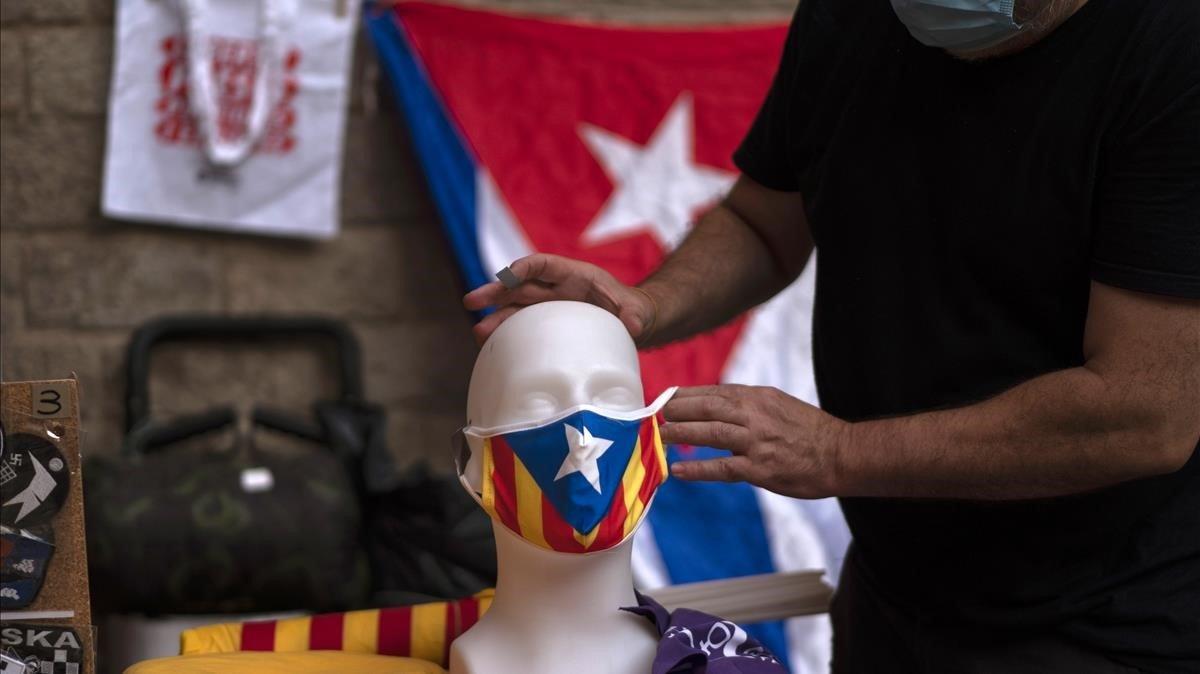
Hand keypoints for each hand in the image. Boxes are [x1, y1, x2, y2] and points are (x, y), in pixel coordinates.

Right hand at [462, 253, 655, 345]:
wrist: (632, 324)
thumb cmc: (634, 311)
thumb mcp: (638, 312)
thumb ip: (635, 316)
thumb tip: (634, 325)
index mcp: (574, 275)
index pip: (543, 265)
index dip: (523, 268)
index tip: (506, 276)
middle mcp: (556, 288)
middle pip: (520, 285)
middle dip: (495, 291)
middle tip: (470, 301)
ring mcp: (549, 307)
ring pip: (516, 308)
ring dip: (496, 318)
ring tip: (478, 333)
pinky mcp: (547, 327)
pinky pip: (522, 328)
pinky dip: (507, 335)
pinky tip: (492, 347)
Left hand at [661, 385, 847, 498]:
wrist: (842, 454)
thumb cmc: (811, 432)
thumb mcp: (779, 405)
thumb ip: (749, 406)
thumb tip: (718, 408)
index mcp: (758, 396)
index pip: (714, 391)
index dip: (686, 395)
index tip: (666, 399)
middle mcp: (755, 414)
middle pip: (706, 407)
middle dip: (676, 410)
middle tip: (653, 415)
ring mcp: (756, 441)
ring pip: (709, 432)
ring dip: (679, 434)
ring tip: (658, 437)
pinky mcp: (760, 468)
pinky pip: (722, 468)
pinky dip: (697, 469)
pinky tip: (678, 471)